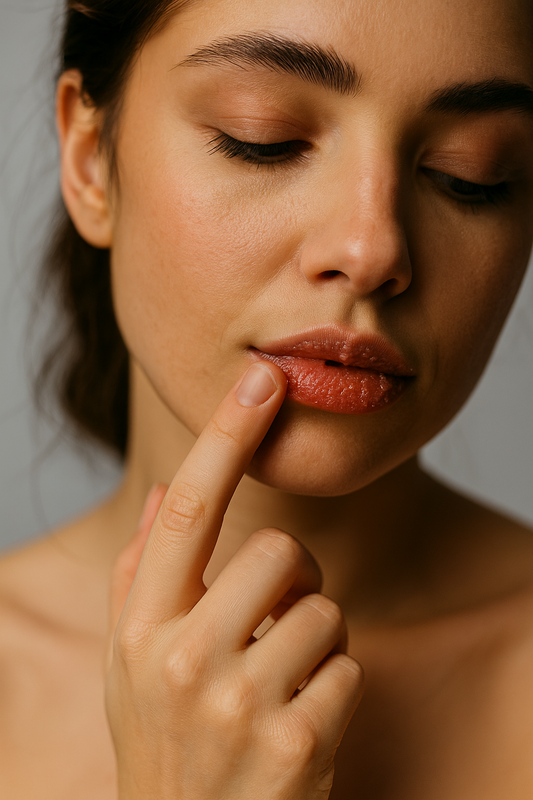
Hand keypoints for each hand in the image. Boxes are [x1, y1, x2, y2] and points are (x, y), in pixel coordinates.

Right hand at [106, 362, 363, 799]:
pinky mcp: (296, 746)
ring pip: (325, 609)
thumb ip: (140, 576)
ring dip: (315, 639)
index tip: (260, 380)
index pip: (186, 509)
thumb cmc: (166, 743)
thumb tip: (159, 495)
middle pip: (279, 550)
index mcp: (142, 629)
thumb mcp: (131, 664)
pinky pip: (349, 667)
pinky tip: (299, 725)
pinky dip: (334, 689)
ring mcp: (238, 706)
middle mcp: (182, 660)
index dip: (225, 436)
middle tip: (275, 619)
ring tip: (280, 683)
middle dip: (294, 576)